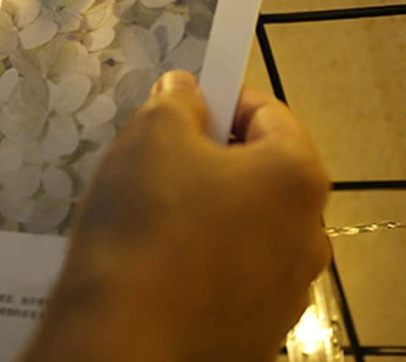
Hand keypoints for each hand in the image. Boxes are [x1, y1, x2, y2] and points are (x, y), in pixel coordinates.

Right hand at [22, 71, 330, 361]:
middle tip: (160, 154)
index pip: (268, 112)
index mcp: (295, 177)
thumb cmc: (146, 217)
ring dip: (209, 205)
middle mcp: (308, 235)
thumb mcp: (152, 132)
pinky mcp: (257, 330)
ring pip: (247, 222)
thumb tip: (186, 91)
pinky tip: (160, 257)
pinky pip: (233, 271)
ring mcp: (286, 290)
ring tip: (154, 208)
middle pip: (261, 170)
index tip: (181, 103)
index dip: (221, 97)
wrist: (120, 339)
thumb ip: (177, 99)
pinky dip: (205, 253)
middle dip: (213, 154)